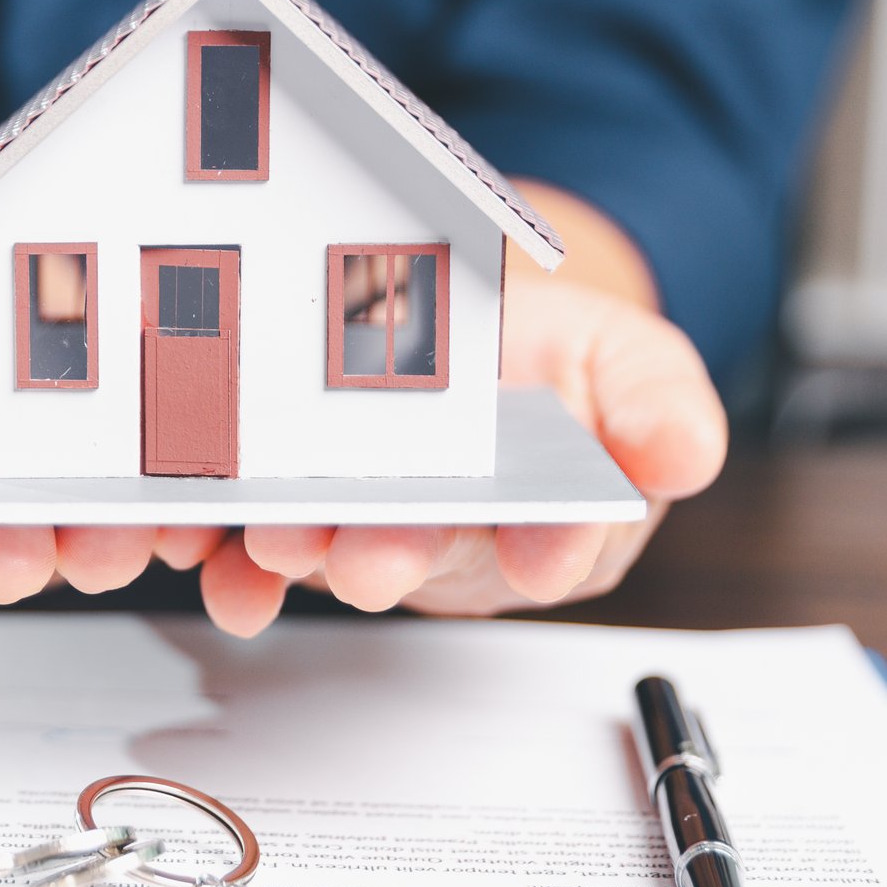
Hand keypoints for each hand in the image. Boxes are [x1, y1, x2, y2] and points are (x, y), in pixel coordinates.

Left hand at [208, 270, 726, 632]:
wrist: (464, 330)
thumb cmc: (549, 359)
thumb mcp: (629, 359)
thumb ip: (659, 405)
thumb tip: (688, 454)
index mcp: (553, 513)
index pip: (563, 536)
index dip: (553, 546)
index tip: (542, 555)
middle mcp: (454, 536)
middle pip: (429, 551)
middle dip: (396, 555)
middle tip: (373, 556)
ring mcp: (366, 528)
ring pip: (330, 549)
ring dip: (298, 551)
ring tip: (275, 538)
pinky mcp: (286, 510)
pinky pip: (244, 542)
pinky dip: (218, 547)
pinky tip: (197, 541)